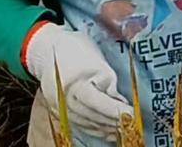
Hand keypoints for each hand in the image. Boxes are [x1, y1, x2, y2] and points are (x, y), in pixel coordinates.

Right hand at [24, 23, 130, 140]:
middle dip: (114, 122)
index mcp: (74, 85)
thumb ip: (108, 81)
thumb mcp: (96, 60)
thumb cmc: (76, 49)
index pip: (97, 103)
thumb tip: (121, 103)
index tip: (132, 114)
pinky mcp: (60, 113)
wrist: (47, 49)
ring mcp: (60, 110)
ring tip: (125, 128)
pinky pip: (81, 126)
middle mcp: (64, 101)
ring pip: (87, 124)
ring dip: (106, 128)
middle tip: (133, 123)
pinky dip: (96, 130)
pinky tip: (110, 132)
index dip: (115, 111)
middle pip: (92, 117)